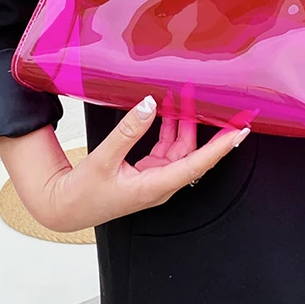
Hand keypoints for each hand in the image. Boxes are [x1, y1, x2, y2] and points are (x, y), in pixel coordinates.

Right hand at [0, 96, 250, 232]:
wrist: (65, 207)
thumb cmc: (83, 193)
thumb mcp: (103, 159)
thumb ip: (128, 130)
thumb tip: (149, 105)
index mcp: (155, 186)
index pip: (198, 164)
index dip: (221, 147)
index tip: (240, 132)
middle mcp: (160, 183)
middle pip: (191, 151)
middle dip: (198, 123)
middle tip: (201, 96)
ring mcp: (154, 178)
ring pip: (179, 148)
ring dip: (181, 122)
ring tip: (182, 97)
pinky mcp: (146, 172)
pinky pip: (165, 147)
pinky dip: (167, 128)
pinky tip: (165, 111)